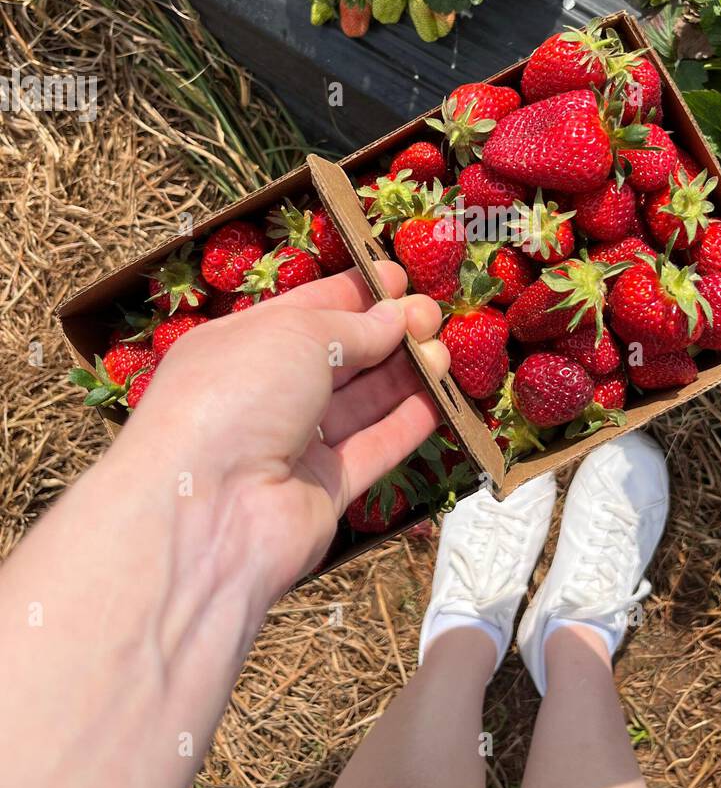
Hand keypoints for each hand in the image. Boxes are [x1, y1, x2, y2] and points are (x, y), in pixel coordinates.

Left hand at [111, 262, 448, 600]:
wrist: (207, 509)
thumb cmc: (235, 396)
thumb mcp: (294, 335)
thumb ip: (352, 327)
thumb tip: (395, 318)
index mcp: (239, 346)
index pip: (304, 311)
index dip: (353, 293)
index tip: (400, 278)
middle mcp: (263, 395)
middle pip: (337, 357)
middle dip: (387, 332)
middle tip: (433, 314)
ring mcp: (293, 446)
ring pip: (359, 403)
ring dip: (404, 375)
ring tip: (446, 352)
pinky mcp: (322, 492)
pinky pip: (372, 450)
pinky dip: (406, 425)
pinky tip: (440, 401)